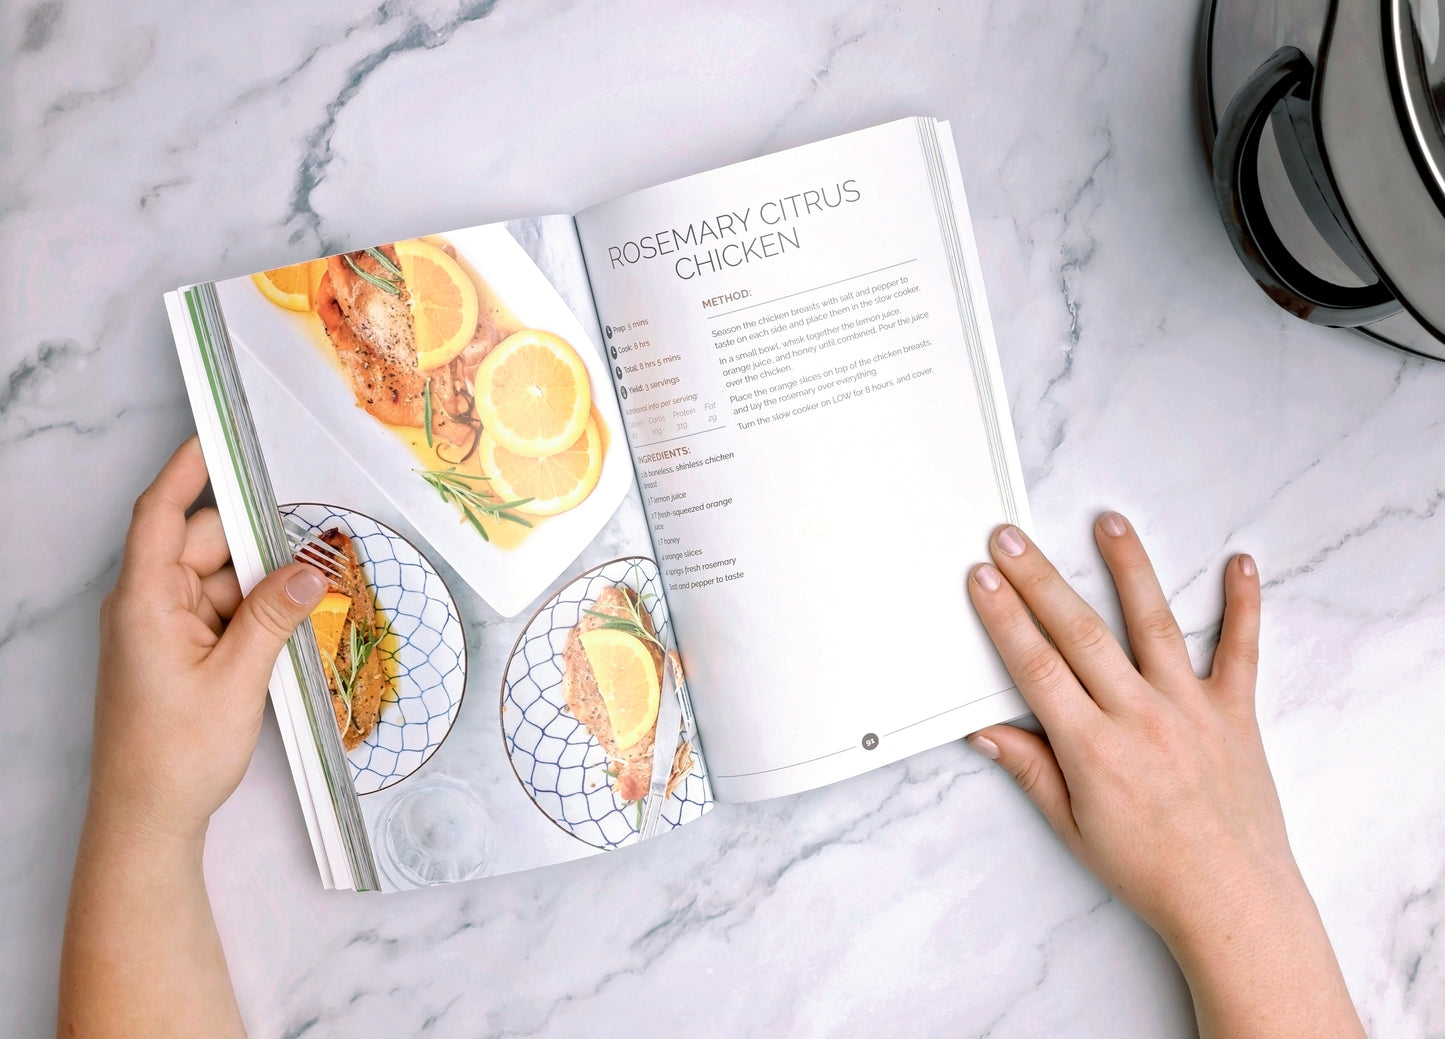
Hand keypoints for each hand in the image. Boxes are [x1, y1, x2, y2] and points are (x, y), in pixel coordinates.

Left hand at [90, 436, 326, 844]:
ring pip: (219, 579)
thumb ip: (274, 615)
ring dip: (258, 590)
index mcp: (144, 601)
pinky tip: (279, 637)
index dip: (186, 469)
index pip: (161, 514)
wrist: (147, 821)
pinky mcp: (176, 651)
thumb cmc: (175, 755)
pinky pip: (219, 611)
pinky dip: (250, 616)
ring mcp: (160, 629)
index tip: (216, 436)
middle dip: (255, 549)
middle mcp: (146, 606)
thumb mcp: (237, 679)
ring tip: (299, 613)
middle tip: (309, 559)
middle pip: (204, 545)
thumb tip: (311, 567)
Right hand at [965, 514, 1362, 1037]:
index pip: (1036, 667)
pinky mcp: (1234, 712)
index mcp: (1093, 747)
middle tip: (1012, 538)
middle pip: (1080, 632)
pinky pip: (1240, 650)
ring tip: (1107, 522)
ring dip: (1127, 568)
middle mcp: (1140, 717)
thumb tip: (986, 733)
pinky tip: (1240, 564)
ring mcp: (1190, 708)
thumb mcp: (1072, 827)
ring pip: (1154, 623)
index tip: (983, 580)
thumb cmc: (1152, 871)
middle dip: (1039, 579)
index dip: (1004, 618)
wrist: (1231, 901)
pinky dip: (1243, 605)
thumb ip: (1030, 770)